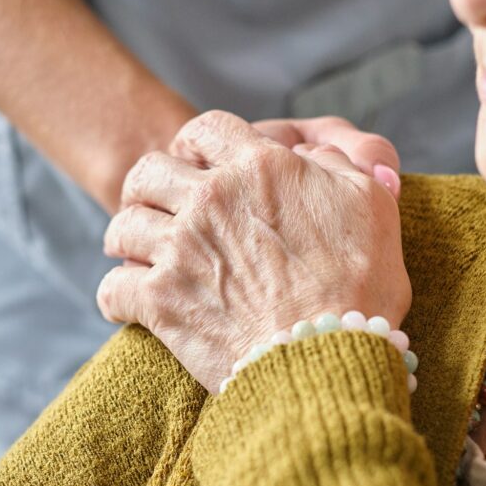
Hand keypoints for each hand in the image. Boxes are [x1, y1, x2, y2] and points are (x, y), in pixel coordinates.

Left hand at [97, 110, 411, 391]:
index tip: (193, 162)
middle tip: (153, 206)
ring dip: (124, 237)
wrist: (328, 356)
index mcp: (259, 167)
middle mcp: (211, 199)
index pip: (206, 129)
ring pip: (122, 225)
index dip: (195, 143)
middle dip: (146, 185)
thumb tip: (312, 155)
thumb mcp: (371, 203)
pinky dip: (116, 295)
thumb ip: (336, 165)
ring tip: (131, 251)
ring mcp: (180, 250)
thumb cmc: (359, 285)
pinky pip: (114, 287)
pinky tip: (126, 302)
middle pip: (149, 171)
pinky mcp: (161, 302)